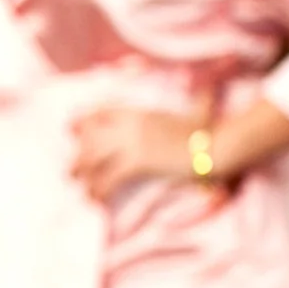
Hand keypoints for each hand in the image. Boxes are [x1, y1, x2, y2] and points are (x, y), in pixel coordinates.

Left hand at [68, 105, 204, 202]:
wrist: (217, 146)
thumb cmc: (210, 132)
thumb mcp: (197, 110)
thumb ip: (198, 97)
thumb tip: (211, 86)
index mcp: (138, 112)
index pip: (99, 113)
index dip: (83, 123)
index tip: (71, 131)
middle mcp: (130, 125)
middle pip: (91, 138)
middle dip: (78, 157)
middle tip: (71, 173)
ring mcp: (132, 142)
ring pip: (94, 159)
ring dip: (84, 177)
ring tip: (82, 190)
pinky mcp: (138, 162)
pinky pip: (109, 178)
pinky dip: (99, 190)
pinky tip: (96, 201)